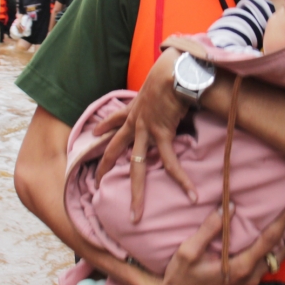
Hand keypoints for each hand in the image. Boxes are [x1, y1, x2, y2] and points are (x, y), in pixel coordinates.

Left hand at [95, 48, 194, 220]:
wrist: (175, 68)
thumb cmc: (173, 71)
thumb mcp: (161, 84)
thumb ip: (163, 93)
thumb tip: (176, 91)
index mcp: (135, 109)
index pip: (114, 120)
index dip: (103, 127)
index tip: (93, 135)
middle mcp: (135, 122)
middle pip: (114, 151)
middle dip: (105, 170)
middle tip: (96, 186)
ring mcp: (145, 131)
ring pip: (136, 167)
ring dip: (137, 194)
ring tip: (135, 215)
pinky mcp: (161, 134)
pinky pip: (170, 162)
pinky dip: (181, 179)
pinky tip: (191, 194)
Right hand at [131, 204, 284, 284]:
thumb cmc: (179, 278)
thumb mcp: (189, 251)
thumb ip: (210, 228)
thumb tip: (230, 206)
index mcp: (240, 268)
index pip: (268, 240)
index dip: (283, 221)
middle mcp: (249, 278)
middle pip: (280, 252)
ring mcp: (248, 284)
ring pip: (274, 261)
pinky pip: (265, 266)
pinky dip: (274, 252)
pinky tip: (273, 242)